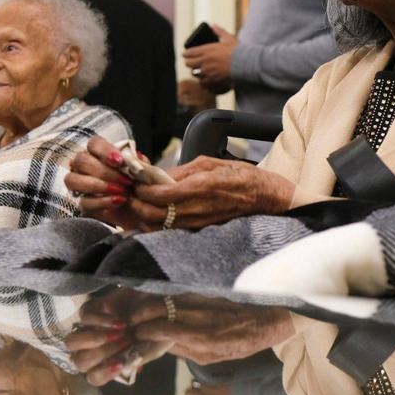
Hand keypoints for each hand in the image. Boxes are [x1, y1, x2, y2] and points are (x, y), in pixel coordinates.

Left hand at [64, 288, 146, 384]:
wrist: (157, 300)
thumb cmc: (155, 327)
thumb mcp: (151, 346)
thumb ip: (140, 358)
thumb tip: (130, 368)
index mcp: (105, 362)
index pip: (94, 377)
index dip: (104, 373)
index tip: (121, 363)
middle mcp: (91, 348)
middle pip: (80, 362)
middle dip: (103, 354)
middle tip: (127, 342)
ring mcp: (87, 329)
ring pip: (72, 343)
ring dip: (95, 340)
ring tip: (120, 333)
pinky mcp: (89, 310)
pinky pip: (85, 318)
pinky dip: (102, 321)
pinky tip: (120, 322)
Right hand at [65, 136, 139, 228]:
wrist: (139, 210)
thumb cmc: (136, 186)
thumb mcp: (141, 173)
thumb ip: (137, 163)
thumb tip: (135, 155)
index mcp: (98, 153)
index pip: (94, 143)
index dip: (104, 150)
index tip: (120, 161)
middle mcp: (84, 166)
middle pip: (82, 160)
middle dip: (104, 171)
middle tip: (126, 180)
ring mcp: (80, 185)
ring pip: (73, 180)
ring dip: (97, 185)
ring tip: (119, 191)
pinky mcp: (82, 204)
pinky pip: (84, 202)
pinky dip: (102, 201)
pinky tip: (119, 201)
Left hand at [125, 156, 295, 230]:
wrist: (264, 197)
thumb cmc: (239, 176)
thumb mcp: (210, 163)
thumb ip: (182, 170)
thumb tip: (158, 176)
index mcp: (200, 186)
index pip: (161, 194)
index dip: (142, 191)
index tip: (135, 184)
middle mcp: (198, 207)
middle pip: (155, 215)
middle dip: (137, 206)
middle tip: (130, 196)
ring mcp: (199, 222)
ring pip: (160, 227)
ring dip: (144, 217)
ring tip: (137, 205)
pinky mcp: (200, 230)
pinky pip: (171, 231)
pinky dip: (157, 226)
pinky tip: (152, 216)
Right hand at [126, 294, 292, 366]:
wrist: (263, 318)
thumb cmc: (238, 343)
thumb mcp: (210, 357)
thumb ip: (182, 350)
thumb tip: (156, 344)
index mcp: (202, 336)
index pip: (160, 329)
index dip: (142, 332)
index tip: (133, 335)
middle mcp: (197, 314)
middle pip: (155, 308)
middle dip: (137, 314)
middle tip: (129, 322)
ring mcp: (198, 298)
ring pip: (162, 296)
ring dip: (145, 304)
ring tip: (137, 313)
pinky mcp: (201, 289)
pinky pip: (173, 292)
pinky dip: (159, 297)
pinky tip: (154, 303)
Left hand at [183, 25, 237, 87]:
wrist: (246, 64)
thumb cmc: (239, 50)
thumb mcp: (229, 38)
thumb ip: (219, 32)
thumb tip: (213, 25)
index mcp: (207, 50)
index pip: (189, 52)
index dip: (186, 53)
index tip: (185, 54)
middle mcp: (205, 62)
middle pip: (189, 64)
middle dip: (189, 62)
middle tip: (190, 62)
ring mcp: (208, 73)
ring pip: (195, 74)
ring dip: (196, 72)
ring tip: (199, 71)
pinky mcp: (213, 81)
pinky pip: (203, 83)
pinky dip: (203, 82)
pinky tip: (205, 80)